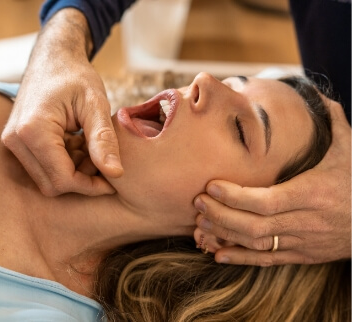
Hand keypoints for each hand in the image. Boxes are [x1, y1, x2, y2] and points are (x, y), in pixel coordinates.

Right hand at [2, 9, 122, 195]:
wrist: (54, 58)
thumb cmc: (75, 76)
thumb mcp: (96, 105)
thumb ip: (104, 140)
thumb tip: (116, 174)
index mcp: (33, 130)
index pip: (62, 178)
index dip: (91, 186)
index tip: (114, 181)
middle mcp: (16, 139)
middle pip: (52, 184)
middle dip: (83, 180)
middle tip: (104, 162)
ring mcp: (15, 141)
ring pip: (48, 178)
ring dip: (75, 172)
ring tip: (92, 149)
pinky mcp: (19, 141)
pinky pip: (44, 167)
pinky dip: (67, 163)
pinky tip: (80, 146)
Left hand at [194, 98, 350, 265]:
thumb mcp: (349, 151)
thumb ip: (333, 123)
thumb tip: (316, 93)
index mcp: (313, 193)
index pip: (267, 200)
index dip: (235, 196)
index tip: (211, 185)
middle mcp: (305, 220)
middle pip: (254, 225)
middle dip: (221, 215)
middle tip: (197, 202)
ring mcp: (302, 241)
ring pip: (256, 245)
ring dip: (224, 235)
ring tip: (200, 222)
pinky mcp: (301, 255)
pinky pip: (266, 261)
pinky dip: (240, 259)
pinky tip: (218, 254)